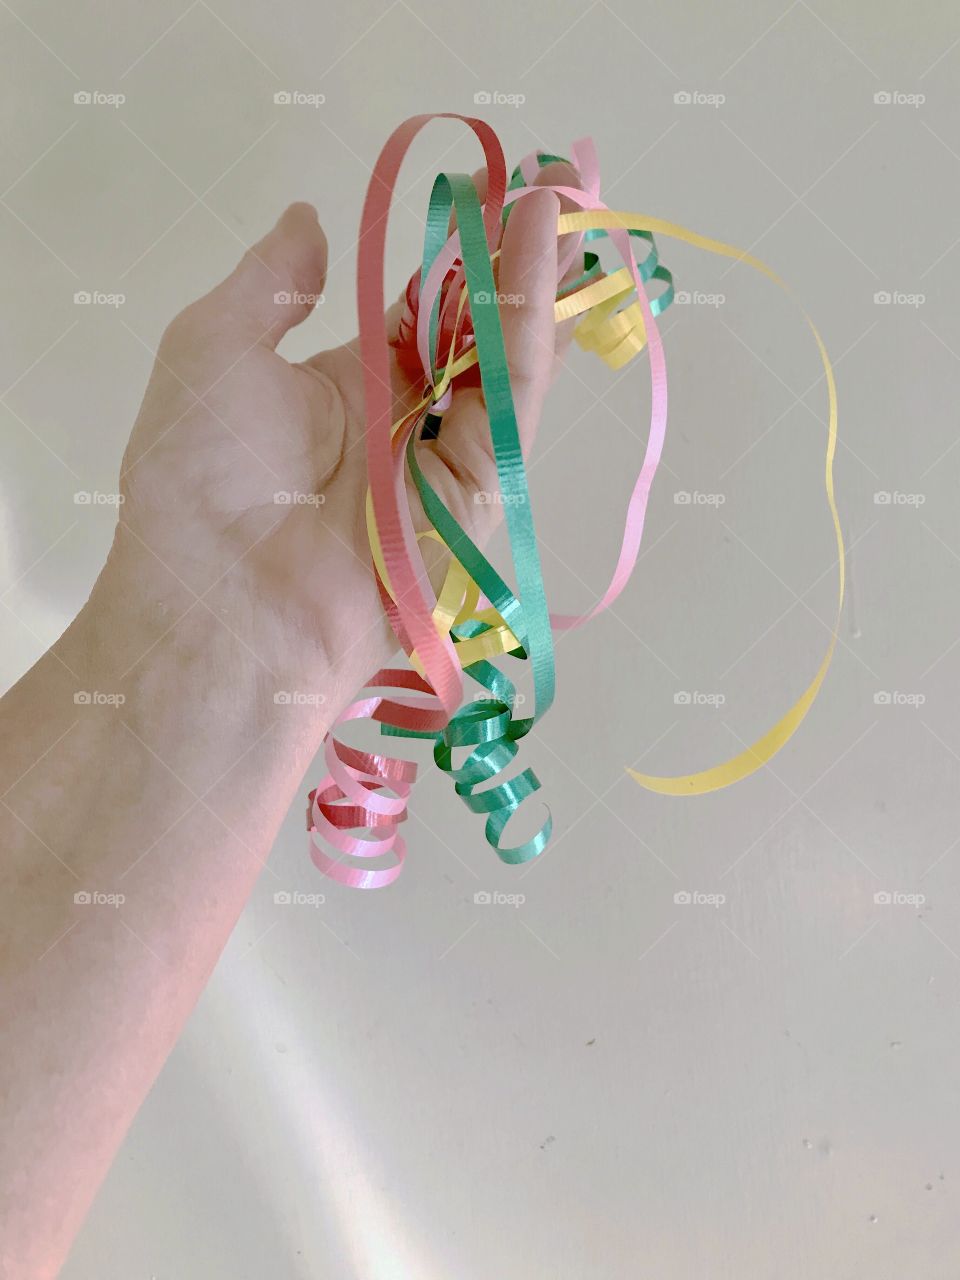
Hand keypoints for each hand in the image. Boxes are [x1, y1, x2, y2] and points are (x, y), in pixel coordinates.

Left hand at [108, 162, 580, 738]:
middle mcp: (408, 418)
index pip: (427, 304)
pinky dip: (530, 322)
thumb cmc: (200, 475)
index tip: (502, 186)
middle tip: (565, 176)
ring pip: (508, 352)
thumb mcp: (214, 347)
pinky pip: (510, 396)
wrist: (222, 603)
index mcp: (351, 385)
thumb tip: (307, 219)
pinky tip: (539, 246)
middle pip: (482, 324)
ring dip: (539, 270)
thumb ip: (273, 280)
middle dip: (525, 253)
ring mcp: (447, 455)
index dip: (465, 247)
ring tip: (569, 186)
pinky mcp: (479, 492)